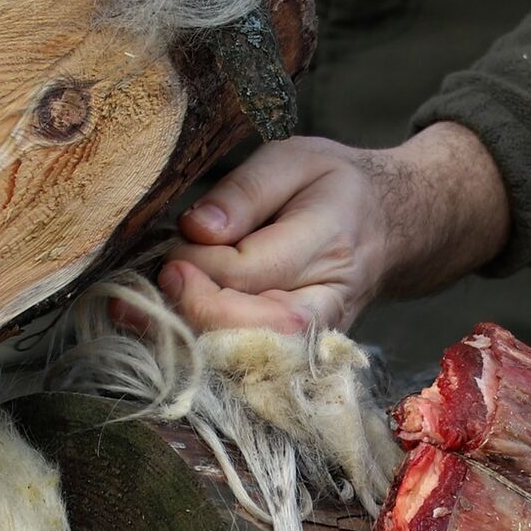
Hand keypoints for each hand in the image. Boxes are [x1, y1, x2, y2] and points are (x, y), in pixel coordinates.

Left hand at [160, 122, 510, 334]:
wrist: (391, 228)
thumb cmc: (334, 188)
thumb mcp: (295, 159)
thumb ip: (245, 190)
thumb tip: (196, 229)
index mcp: (331, 239)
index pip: (254, 267)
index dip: (203, 265)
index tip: (174, 249)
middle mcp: (329, 300)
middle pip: (256, 328)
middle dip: (195, 309)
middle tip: (161, 281)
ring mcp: (318, 339)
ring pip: (252, 360)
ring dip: (189, 341)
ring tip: (139, 314)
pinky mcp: (300, 359)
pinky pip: (249, 370)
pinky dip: (201, 357)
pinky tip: (164, 334)